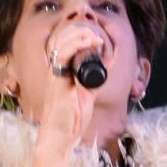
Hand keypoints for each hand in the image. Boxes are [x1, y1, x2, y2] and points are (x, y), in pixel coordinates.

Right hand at [34, 23, 104, 156]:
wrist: (60, 136)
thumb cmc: (71, 117)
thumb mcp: (88, 91)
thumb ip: (97, 76)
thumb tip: (111, 58)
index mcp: (61, 69)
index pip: (64, 41)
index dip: (78, 32)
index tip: (98, 37)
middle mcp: (56, 69)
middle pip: (61, 37)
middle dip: (79, 30)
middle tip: (97, 35)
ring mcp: (55, 74)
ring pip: (61, 43)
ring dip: (79, 35)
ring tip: (95, 38)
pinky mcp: (57, 82)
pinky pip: (62, 57)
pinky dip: (76, 46)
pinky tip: (89, 44)